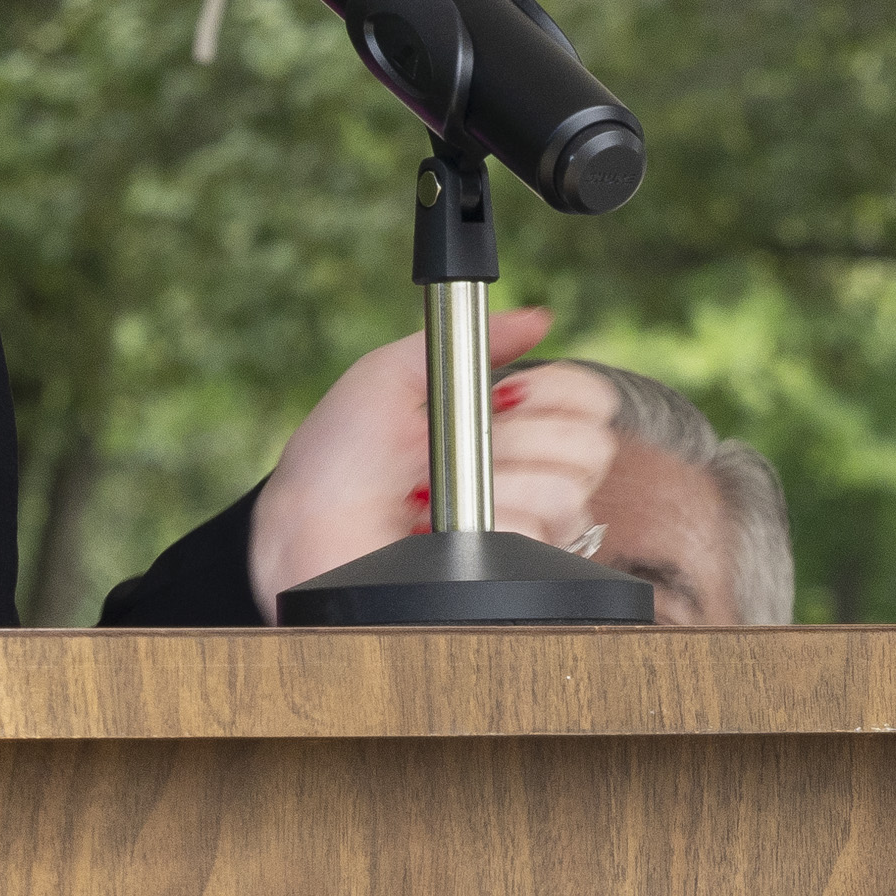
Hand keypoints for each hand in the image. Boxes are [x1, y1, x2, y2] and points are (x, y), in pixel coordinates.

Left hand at [245, 306, 617, 615]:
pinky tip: (435, 531)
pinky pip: (538, 538)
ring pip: (568, 494)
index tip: (510, 392)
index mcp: (503, 426)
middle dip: (518, 439)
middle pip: (591, 446)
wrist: (304, 531)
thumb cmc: (334, 459)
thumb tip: (536, 319)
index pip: (588, 402)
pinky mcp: (509, 576)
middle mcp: (525, 478)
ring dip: (495, 485)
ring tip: (432, 496)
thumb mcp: (390, 376)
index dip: (558, 390)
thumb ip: (470, 341)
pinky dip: (483, 527)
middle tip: (456, 450)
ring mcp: (523, 531)